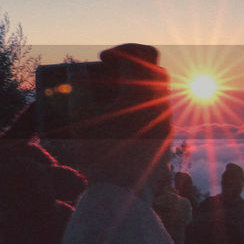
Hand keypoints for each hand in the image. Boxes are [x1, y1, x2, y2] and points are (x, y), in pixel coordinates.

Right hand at [44, 44, 173, 193]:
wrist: (123, 192)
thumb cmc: (98, 153)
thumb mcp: (79, 117)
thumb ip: (77, 87)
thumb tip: (78, 69)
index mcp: (140, 92)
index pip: (138, 54)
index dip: (119, 51)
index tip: (102, 59)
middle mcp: (159, 102)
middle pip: (154, 66)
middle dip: (133, 62)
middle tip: (112, 70)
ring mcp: (166, 121)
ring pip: (158, 89)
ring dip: (138, 84)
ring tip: (114, 95)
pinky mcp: (166, 138)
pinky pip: (158, 111)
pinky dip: (142, 105)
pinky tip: (123, 118)